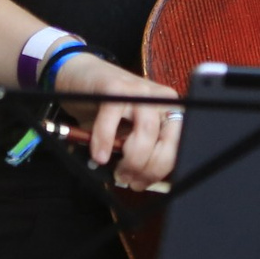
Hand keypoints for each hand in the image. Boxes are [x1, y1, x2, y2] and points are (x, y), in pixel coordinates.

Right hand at [52, 52, 182, 188]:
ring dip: (130, 160)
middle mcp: (159, 100)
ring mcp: (139, 91)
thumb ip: (139, 151)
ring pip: (146, 133)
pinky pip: (112, 123)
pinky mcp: (115, 88)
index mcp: (168, 111)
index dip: (160, 170)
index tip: (142, 183)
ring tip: (115, 170)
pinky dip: (105, 143)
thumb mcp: (128, 131)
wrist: (82, 75)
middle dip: (146, 169)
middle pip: (166, 142)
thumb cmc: (107, 109)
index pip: (177, 147)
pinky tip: (99, 155)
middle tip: (127, 179)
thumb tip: (140, 182)